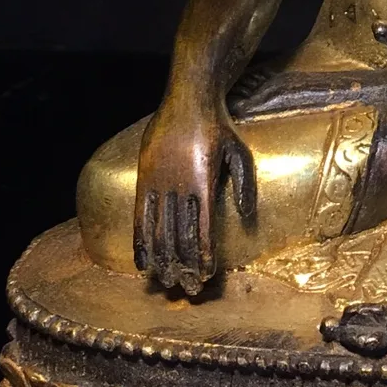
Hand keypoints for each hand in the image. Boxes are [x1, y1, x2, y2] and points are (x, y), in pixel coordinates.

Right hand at [133, 93, 254, 295]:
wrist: (188, 99)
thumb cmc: (218, 127)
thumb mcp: (239, 152)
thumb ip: (243, 185)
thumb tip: (247, 216)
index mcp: (203, 180)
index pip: (202, 227)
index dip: (202, 253)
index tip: (206, 274)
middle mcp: (178, 184)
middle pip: (179, 234)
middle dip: (184, 264)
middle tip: (188, 288)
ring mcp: (158, 181)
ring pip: (159, 229)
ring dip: (163, 259)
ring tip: (167, 282)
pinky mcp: (144, 178)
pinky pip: (140, 216)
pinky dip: (141, 241)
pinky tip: (143, 263)